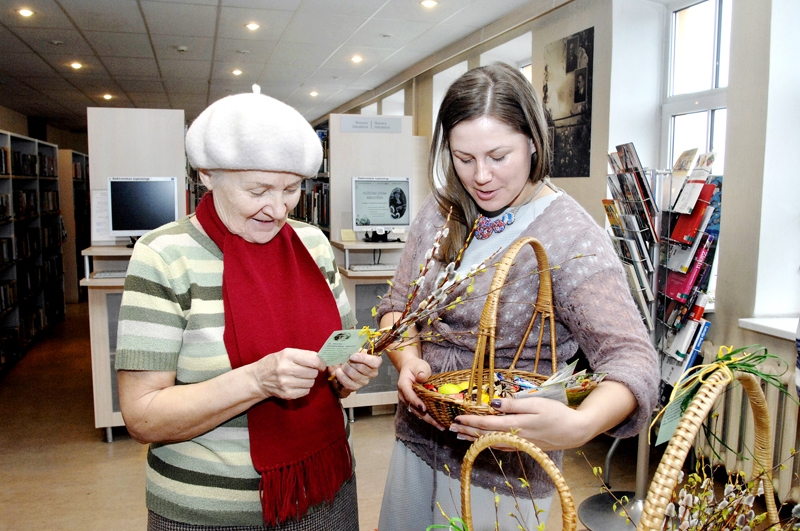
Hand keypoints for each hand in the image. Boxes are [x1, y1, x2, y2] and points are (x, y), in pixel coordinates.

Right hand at [252, 348, 325, 399]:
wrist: (257, 379)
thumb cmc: (274, 363)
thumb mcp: (286, 353)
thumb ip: (303, 355)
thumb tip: (322, 360)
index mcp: (288, 355)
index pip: (313, 360)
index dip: (321, 363)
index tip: (321, 365)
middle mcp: (286, 369)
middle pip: (313, 372)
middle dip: (313, 371)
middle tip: (306, 370)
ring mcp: (286, 383)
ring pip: (311, 383)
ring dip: (308, 380)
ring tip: (299, 377)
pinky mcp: (286, 394)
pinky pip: (306, 391)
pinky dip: (304, 388)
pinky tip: (296, 384)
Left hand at [328, 350, 382, 392]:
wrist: (346, 368)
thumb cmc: (353, 357)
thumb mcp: (356, 351)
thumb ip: (355, 349)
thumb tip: (349, 350)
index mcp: (375, 362)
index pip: (375, 362)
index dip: (363, 359)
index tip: (352, 356)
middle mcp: (372, 373)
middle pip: (362, 368)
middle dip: (351, 363)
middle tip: (345, 360)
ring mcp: (365, 381)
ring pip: (354, 375)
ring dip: (345, 368)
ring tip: (341, 365)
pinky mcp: (356, 387)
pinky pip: (348, 383)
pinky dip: (341, 376)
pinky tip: (338, 371)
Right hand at [396, 357, 443, 430]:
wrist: (411, 369)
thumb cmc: (415, 366)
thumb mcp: (419, 366)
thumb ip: (420, 371)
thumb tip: (422, 377)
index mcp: (403, 384)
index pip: (408, 394)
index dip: (416, 402)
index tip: (424, 408)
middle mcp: (404, 395)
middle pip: (413, 408)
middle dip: (426, 417)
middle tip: (437, 423)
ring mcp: (409, 401)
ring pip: (417, 412)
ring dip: (429, 420)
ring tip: (440, 426)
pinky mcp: (414, 403)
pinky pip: (421, 411)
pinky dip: (429, 417)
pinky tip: (439, 421)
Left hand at [449, 397, 589, 450]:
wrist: (575, 432)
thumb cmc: (557, 414)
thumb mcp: (536, 404)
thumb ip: (513, 405)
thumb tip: (493, 405)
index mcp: (516, 425)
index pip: (487, 423)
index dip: (471, 421)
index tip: (457, 417)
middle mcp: (514, 437)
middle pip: (485, 435)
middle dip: (467, 430)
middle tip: (451, 427)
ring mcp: (519, 444)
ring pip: (491, 442)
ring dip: (474, 438)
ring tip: (460, 436)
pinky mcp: (524, 446)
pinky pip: (500, 446)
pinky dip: (487, 443)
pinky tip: (482, 442)